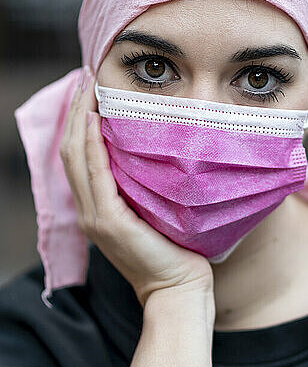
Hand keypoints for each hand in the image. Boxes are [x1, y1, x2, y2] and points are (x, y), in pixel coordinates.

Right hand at [60, 67, 213, 306]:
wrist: (177, 290)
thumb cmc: (172, 252)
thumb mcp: (151, 214)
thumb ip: (141, 189)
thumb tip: (151, 155)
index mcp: (97, 208)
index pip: (78, 156)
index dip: (79, 121)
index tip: (89, 91)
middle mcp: (89, 211)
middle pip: (71, 150)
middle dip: (77, 110)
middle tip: (86, 77)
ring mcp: (96, 217)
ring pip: (77, 157)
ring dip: (81, 118)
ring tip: (88, 86)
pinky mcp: (110, 223)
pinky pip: (96, 175)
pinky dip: (93, 144)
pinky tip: (97, 119)